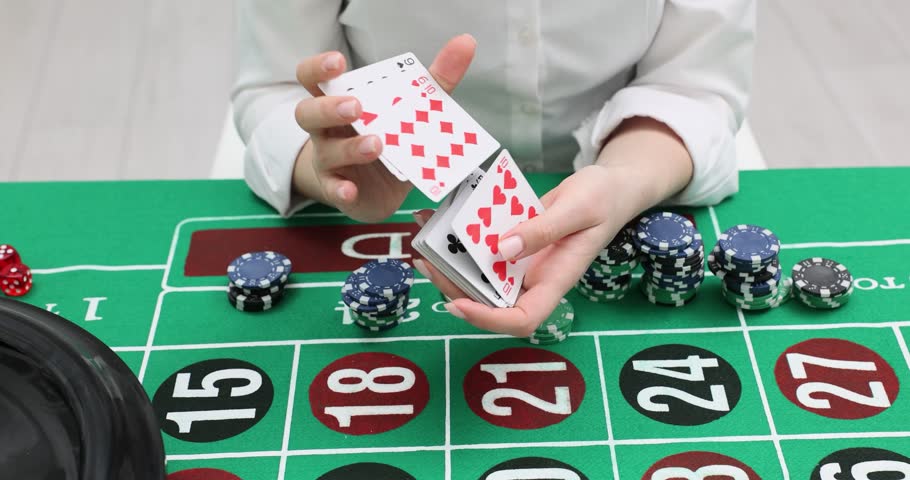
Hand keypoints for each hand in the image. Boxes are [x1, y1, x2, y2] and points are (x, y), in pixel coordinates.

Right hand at [292, 35, 476, 222]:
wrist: (376, 189)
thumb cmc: (390, 140)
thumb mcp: (414, 110)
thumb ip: (436, 80)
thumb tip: (465, 43)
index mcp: (339, 101)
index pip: (313, 78)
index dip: (319, 68)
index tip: (338, 63)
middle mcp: (327, 129)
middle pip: (308, 112)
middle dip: (329, 107)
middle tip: (357, 106)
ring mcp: (329, 160)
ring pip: (326, 151)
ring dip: (349, 147)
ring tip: (376, 144)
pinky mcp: (339, 189)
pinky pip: (334, 190)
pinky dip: (342, 190)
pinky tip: (351, 190)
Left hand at [414, 165, 629, 335]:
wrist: (611, 187)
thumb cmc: (604, 199)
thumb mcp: (579, 208)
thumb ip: (544, 229)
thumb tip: (503, 249)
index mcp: (556, 279)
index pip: (523, 318)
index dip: (489, 319)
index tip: (457, 303)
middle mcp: (535, 278)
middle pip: (491, 302)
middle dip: (455, 289)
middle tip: (427, 262)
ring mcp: (523, 263)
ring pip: (481, 279)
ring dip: (450, 267)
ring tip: (424, 244)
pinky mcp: (513, 245)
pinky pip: (484, 251)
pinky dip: (461, 241)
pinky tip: (438, 222)